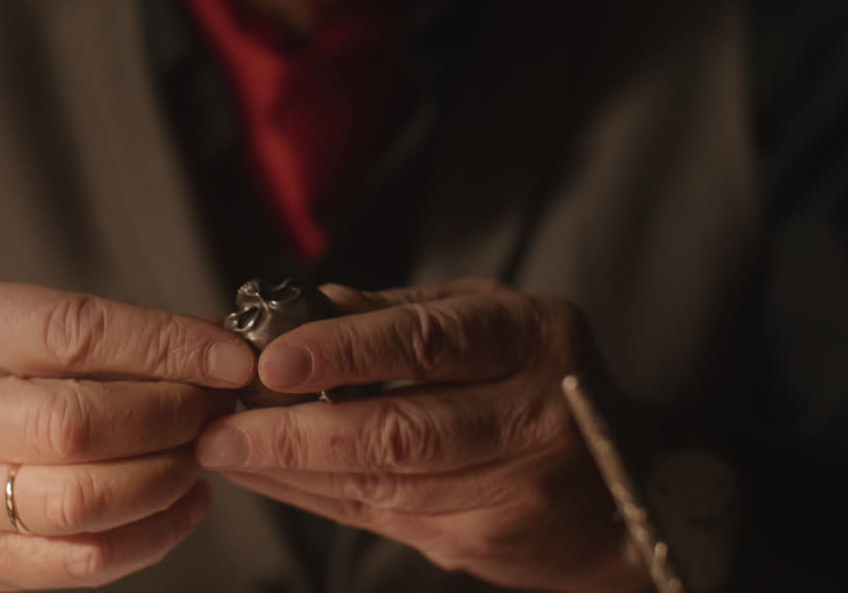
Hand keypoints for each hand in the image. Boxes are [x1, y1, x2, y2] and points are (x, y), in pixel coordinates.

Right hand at [0, 280, 255, 590]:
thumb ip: (108, 331)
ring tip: (197, 453)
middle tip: (213, 408)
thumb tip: (221, 347)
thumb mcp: (14, 327)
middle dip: (169, 415)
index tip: (228, 358)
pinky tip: (183, 501)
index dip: (166, 346)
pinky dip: (155, 533)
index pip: (73, 332)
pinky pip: (85, 558)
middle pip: (77, 423)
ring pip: (83, 500)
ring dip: (166, 477)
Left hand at [195, 278, 649, 591]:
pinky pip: (381, 519)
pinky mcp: (483, 541)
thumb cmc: (547, 382)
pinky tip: (269, 477)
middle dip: (298, 432)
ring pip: (384, 485)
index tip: (273, 360)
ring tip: (228, 449)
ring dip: (293, 469)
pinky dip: (316, 498)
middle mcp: (532, 415)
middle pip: (404, 432)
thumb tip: (312, 306)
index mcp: (534, 338)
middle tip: (223, 427)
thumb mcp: (499, 321)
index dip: (347, 352)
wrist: (624, 493)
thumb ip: (410, 313)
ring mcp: (513, 488)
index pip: (430, 343)